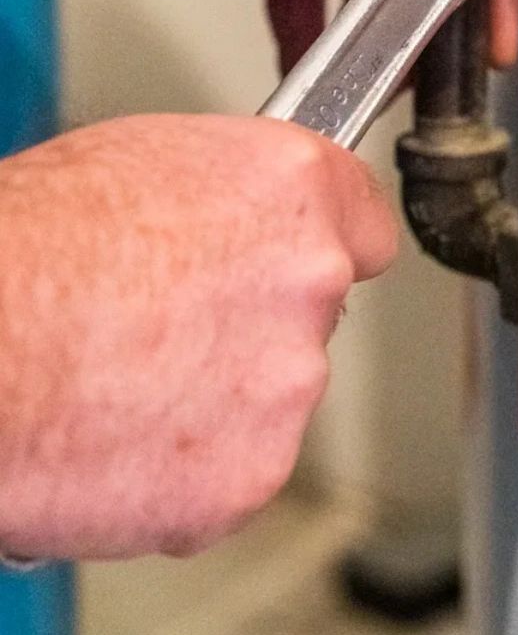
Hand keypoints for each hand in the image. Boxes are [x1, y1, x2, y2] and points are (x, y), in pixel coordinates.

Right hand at [0, 115, 396, 559]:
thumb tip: (240, 221)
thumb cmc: (29, 241)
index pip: (367, 227)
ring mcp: (286, 383)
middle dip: (255, 326)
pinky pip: (232, 474)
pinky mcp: (247, 474)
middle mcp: (310, 281)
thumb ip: (232, 198)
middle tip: (168, 328)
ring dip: (217, 401)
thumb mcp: (147, 161)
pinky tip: (115, 436)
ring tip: (120, 381)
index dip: (328, 245)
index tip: (306, 261)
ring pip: (271, 398)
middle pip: (312, 315)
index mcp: (296, 190)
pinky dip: (182, 471)